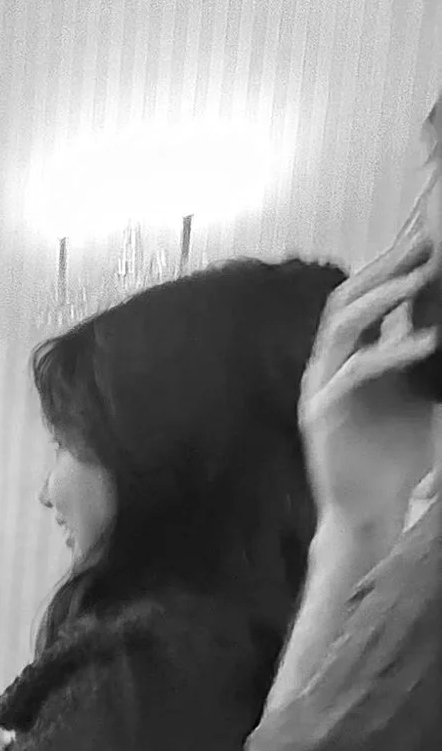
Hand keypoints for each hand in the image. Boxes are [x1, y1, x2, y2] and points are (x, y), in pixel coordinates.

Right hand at [297, 224, 438, 548]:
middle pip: (347, 299)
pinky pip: (355, 370)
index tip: (426, 237)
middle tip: (422, 242)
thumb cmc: (398, 457)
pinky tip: (424, 343)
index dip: (390, 264)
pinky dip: (391, 352)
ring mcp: (321, 388)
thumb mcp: (419, 391)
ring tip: (419, 279)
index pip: (364, 297)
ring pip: (342, 325)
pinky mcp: (321, 414)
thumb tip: (440, 314)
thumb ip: (420, 352)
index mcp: (350, 357)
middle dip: (384, 268)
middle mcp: (329, 367)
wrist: (371, 512)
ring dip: (382, 298)